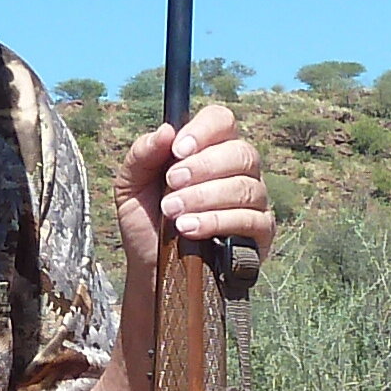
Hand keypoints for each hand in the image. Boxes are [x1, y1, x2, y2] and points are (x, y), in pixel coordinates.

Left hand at [115, 103, 273, 271]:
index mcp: (210, 149)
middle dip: (203, 167)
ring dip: (205, 197)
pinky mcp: (260, 232)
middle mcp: (238, 170)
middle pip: (241, 152)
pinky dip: (218, 222)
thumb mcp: (129, 185)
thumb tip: (166, 131)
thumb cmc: (145, 222)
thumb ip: (141, 154)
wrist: (150, 270)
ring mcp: (254, 201)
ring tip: (173, 213)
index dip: (203, 130)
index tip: (177, 150)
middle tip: (171, 184)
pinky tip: (190, 229)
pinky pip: (252, 219)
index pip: (222, 121)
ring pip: (246, 186)